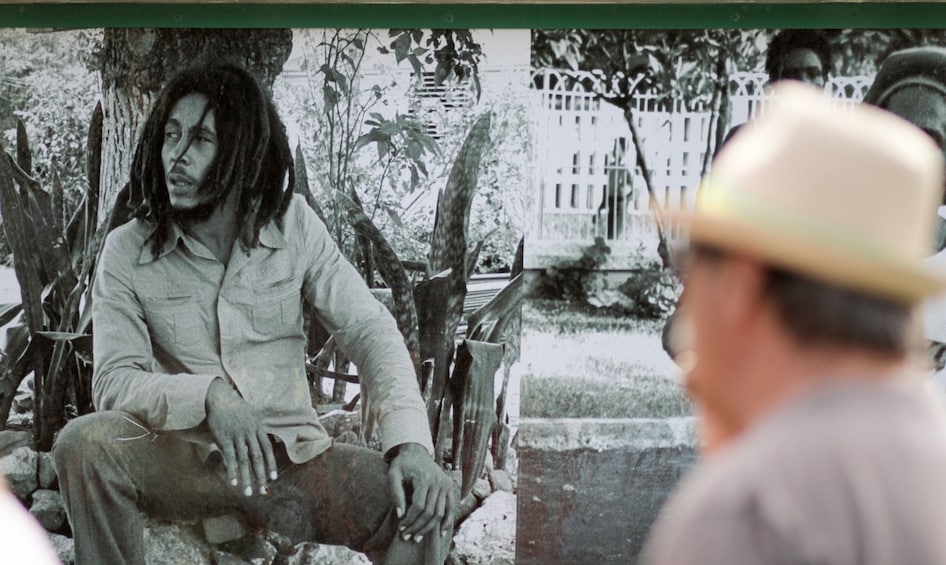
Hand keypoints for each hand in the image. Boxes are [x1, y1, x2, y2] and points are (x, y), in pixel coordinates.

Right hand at [205, 378, 277, 495]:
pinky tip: (233, 483)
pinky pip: (229, 457)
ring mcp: (237, 435)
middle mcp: (249, 432)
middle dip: (260, 476)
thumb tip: (262, 443)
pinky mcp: (223, 438)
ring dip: (246, 478)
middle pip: (257, 457)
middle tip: (262, 491)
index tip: (273, 478)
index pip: (267, 449)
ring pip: (243, 460)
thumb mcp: (251, 416)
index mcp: (258, 427)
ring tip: (247, 492)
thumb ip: (256, 431)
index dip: (271, 464)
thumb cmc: (235, 408)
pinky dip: (232, 471)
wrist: (219, 397)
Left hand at [387, 443, 457, 542]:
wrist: (416, 452)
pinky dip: (447, 522)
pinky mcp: (450, 487)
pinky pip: (450, 508)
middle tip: (406, 537)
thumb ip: (396, 494)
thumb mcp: (393, 475)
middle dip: (417, 527)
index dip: (409, 520)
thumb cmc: (402, 464)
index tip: (400, 528)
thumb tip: (400, 515)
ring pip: (440, 513)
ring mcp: (446, 485)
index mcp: (424, 478)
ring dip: (428, 528)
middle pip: (430, 512)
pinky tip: (440, 534)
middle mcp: (438, 482)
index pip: (418, 506)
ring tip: (417, 537)